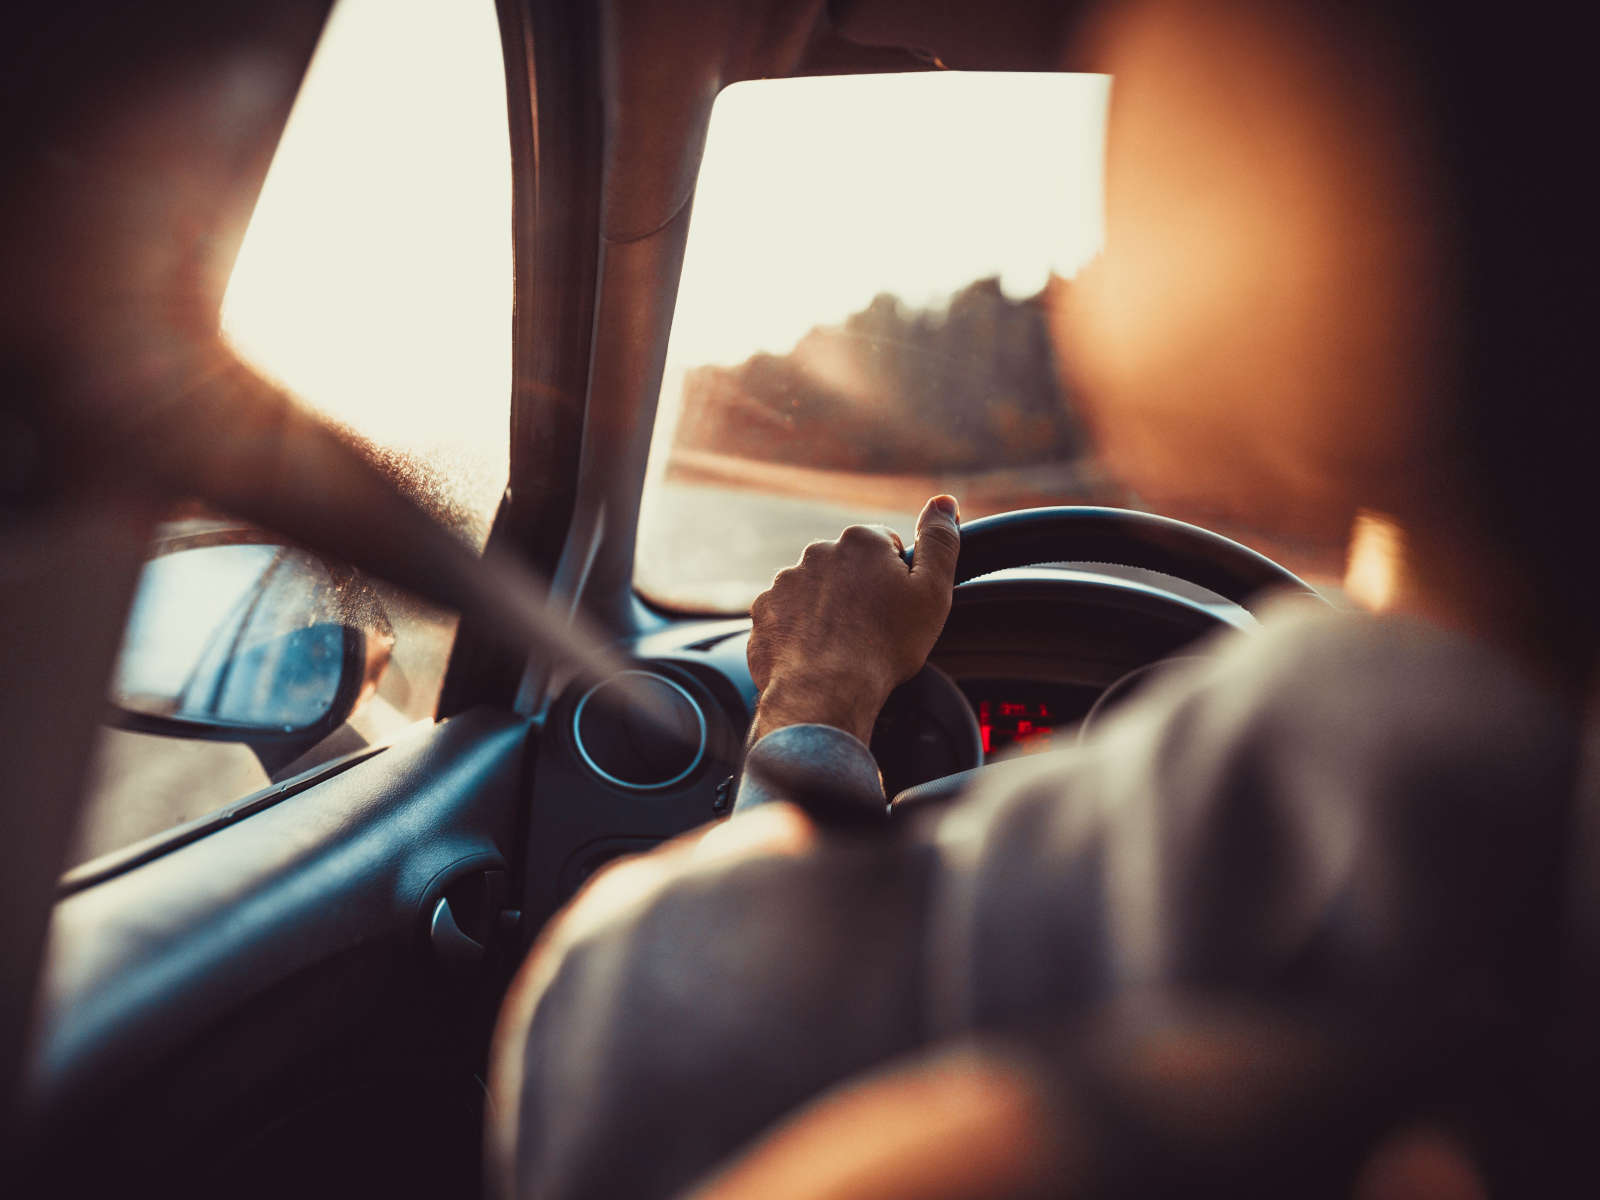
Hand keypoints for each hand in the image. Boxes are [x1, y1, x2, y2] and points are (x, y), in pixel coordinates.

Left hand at [746, 495, 960, 743]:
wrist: (824, 691)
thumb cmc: (884, 646)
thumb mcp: (932, 592)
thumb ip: (940, 541)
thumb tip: (943, 502)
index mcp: (861, 541)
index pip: (885, 548)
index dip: (897, 580)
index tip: (897, 609)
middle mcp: (818, 552)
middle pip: (848, 568)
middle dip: (859, 593)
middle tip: (872, 631)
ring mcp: (785, 583)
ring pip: (816, 592)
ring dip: (828, 612)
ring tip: (842, 647)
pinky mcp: (763, 613)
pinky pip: (788, 618)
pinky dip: (800, 633)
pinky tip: (816, 655)